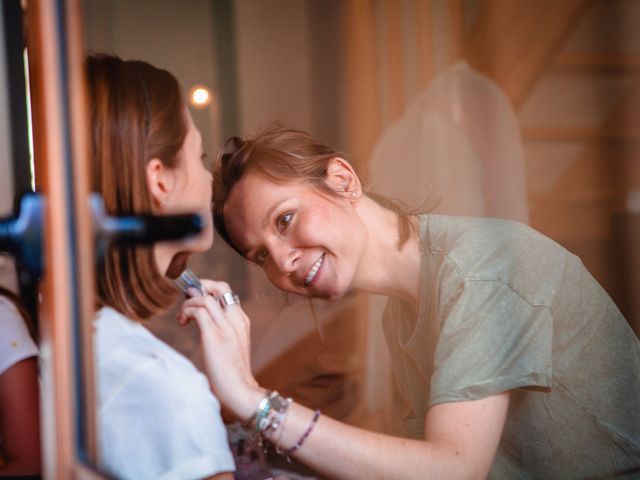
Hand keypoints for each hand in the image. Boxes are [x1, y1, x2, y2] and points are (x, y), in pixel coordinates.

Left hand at [179, 279, 263, 419]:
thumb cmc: (231, 375)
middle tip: (188, 298)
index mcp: (241, 322)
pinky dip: (187, 311)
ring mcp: (227, 327)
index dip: (208, 291)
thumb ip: (220, 333)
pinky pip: (198, 310)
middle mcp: (236, 320)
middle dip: (201, 286)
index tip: (195, 300)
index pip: (226, 293)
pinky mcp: (215, 336)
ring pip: (206, 297)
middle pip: (221, 287)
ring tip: (182, 316)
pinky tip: (183, 322)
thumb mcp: (229, 348)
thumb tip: (201, 323)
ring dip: (189, 302)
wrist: (241, 392)